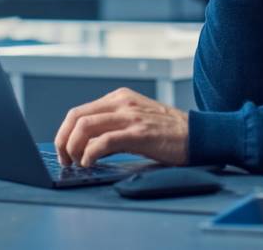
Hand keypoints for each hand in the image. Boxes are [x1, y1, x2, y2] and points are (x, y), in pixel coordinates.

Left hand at [53, 87, 188, 167]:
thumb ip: (113, 128)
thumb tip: (86, 147)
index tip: (63, 151)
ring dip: (73, 148)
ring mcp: (131, 116)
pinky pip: (104, 141)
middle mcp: (122, 103)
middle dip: (63, 141)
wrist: (199, 135)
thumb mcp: (136, 121)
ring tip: (77, 163)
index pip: (78, 112)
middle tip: (65, 160)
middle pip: (76, 117)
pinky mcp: (139, 133)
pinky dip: (90, 154)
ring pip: (85, 126)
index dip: (64, 133)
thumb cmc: (168, 133)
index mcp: (119, 98)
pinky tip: (90, 163)